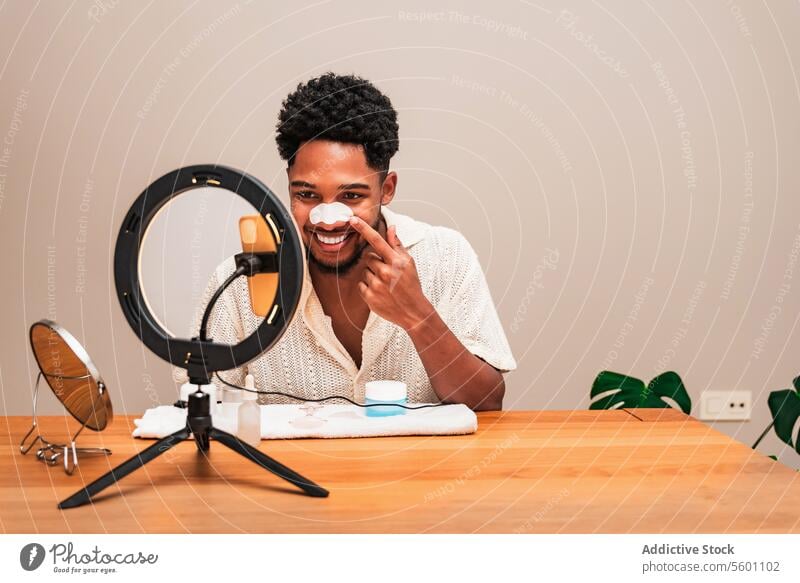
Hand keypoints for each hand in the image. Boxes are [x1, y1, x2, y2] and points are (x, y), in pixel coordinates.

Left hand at [348, 215, 432, 329]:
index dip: (364, 229)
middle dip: (375, 263)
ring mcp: (377, 285)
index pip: (377, 241)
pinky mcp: (370, 297)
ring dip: (372, 275)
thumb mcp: (409, 263)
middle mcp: (386, 272)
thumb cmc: (411, 285)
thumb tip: (391, 227)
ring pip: (365, 271)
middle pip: (368, 258)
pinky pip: (361, 284)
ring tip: (385, 285)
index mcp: (396, 261)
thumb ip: (397, 245)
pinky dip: (367, 287)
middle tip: (387, 273)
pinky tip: (380, 292)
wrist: (413, 312)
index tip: (352, 219)